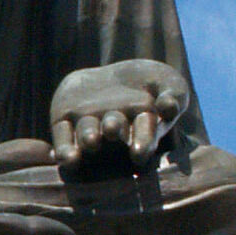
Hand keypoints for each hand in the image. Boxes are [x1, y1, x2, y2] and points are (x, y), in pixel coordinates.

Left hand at [48, 59, 189, 171]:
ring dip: (89, 138)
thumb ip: (173, 94)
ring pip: (88, 135)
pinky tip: (66, 157)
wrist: (114, 77)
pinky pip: (63, 138)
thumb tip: (169, 107)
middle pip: (113, 133)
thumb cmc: (150, 84)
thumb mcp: (168, 83)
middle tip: (112, 129)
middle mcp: (114, 132)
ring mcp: (89, 127)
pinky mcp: (64, 121)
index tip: (139, 152)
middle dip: (113, 131)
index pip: (143, 136)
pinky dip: (65, 150)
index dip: (141, 143)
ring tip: (92, 140)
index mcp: (141, 126)